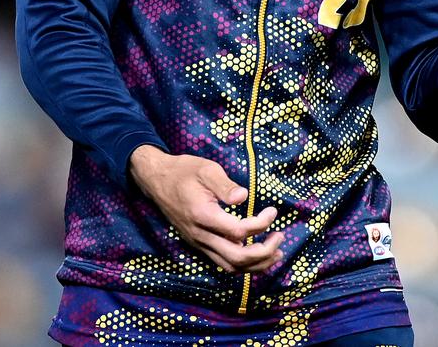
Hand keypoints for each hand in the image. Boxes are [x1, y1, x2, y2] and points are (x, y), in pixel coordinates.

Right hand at [129, 145, 282, 273]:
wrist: (157, 180)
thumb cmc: (184, 171)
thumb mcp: (206, 169)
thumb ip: (225, 185)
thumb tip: (244, 197)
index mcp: (203, 216)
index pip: (238, 232)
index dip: (260, 224)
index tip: (272, 211)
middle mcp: (201, 235)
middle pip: (236, 258)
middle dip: (263, 253)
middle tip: (280, 237)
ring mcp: (199, 243)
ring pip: (230, 267)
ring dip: (255, 265)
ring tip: (276, 254)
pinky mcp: (199, 244)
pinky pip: (222, 263)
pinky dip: (242, 265)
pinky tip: (256, 256)